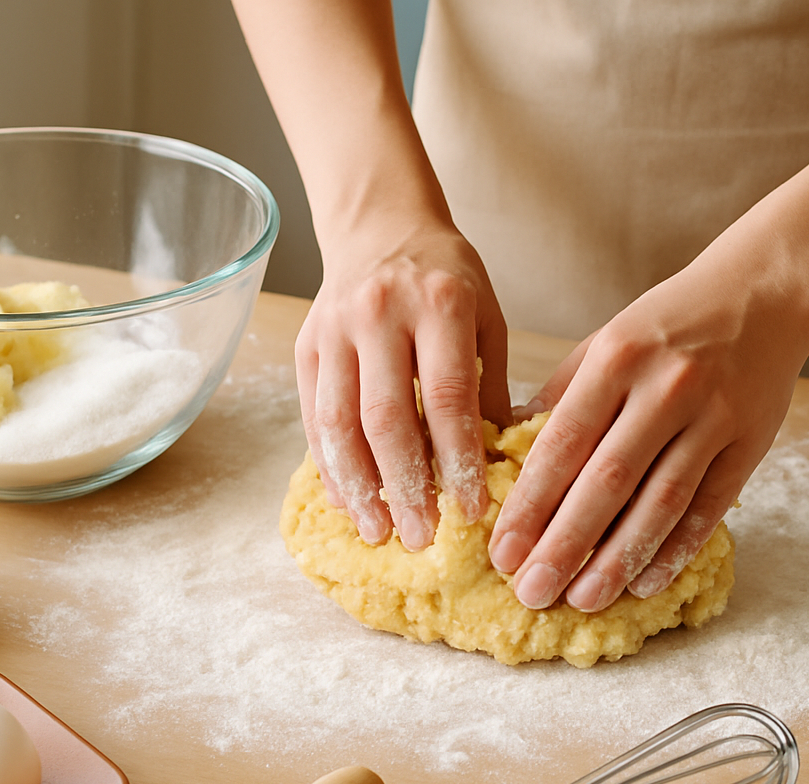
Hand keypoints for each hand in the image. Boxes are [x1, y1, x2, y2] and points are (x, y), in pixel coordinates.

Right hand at [296, 223, 511, 549]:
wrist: (379, 222)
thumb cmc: (446, 277)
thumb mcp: (486, 317)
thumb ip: (491, 386)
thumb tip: (502, 465)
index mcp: (440, 304)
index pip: (448, 396)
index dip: (457, 459)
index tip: (470, 509)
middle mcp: (381, 314)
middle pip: (388, 416)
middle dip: (405, 486)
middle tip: (423, 537)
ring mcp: (335, 329)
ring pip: (340, 422)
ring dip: (359, 486)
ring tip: (380, 531)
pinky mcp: (306, 345)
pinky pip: (314, 416)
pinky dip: (330, 465)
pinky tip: (348, 501)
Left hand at [489, 253, 808, 611]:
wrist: (765, 290)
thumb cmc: (671, 321)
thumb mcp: (607, 340)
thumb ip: (561, 395)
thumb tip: (507, 453)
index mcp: (617, 358)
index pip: (563, 443)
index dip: (531, 504)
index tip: (502, 551)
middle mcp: (664, 389)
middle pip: (607, 481)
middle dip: (564, 543)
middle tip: (530, 592)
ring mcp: (712, 418)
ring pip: (659, 502)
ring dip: (617, 558)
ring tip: (583, 599)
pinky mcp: (749, 443)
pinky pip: (708, 507)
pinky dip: (676, 549)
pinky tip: (644, 583)